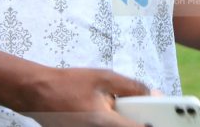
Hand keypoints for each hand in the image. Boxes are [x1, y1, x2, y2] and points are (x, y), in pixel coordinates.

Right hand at [22, 67, 149, 126]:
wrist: (38, 93)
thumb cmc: (69, 83)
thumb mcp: (104, 78)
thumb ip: (131, 87)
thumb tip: (152, 95)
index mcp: (106, 123)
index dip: (152, 124)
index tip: (161, 118)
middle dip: (138, 121)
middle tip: (141, 110)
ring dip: (124, 121)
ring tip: (117, 109)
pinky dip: (112, 122)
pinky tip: (105, 113)